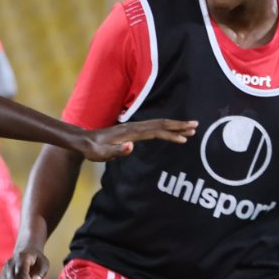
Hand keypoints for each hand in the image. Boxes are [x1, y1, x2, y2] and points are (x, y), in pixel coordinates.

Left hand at [73, 118, 196, 161]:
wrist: (82, 140)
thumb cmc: (92, 150)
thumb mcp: (101, 154)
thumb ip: (116, 152)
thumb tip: (131, 147)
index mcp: (130, 132)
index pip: (155, 132)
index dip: (170, 134)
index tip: (184, 138)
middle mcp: (133, 127)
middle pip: (160, 124)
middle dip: (179, 125)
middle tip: (196, 126)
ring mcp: (133, 127)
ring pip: (158, 123)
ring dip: (174, 124)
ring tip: (190, 127)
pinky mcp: (132, 129)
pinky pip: (153, 126)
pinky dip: (165, 127)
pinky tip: (171, 130)